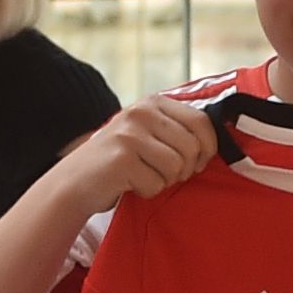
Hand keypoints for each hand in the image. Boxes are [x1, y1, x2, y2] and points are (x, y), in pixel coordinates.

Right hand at [67, 98, 216, 209]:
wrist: (75, 181)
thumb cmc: (120, 161)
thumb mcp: (148, 133)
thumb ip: (178, 130)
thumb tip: (217, 143)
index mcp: (153, 102)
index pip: (202, 121)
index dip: (208, 148)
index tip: (197, 163)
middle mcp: (141, 112)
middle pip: (192, 147)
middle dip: (185, 169)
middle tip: (165, 173)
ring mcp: (129, 134)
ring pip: (177, 167)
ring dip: (164, 181)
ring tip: (143, 175)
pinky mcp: (121, 158)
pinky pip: (157, 183)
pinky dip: (147, 191)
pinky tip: (129, 183)